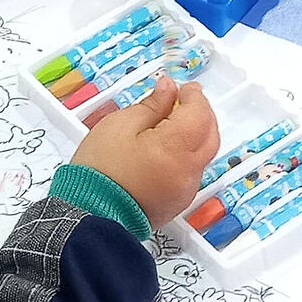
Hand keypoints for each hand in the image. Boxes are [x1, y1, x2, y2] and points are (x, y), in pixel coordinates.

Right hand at [69, 77, 218, 229]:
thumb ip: (150, 105)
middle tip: (185, 100)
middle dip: (202, 113)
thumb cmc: (101, 170)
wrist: (90, 213)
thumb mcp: (120, 125)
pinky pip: (193, 172)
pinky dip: (188, 155)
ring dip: (197, 134)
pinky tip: (169, 149)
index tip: (183, 87)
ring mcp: (185, 190)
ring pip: (204, 154)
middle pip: (210, 134)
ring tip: (174, 123)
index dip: (193, 96)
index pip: (199, 113)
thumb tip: (167, 89)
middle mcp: (187, 170)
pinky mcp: (178, 202)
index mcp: (174, 148)